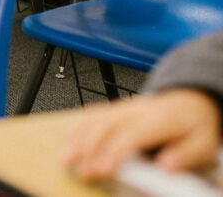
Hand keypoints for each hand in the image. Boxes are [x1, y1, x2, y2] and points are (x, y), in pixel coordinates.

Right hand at [62, 88, 221, 178]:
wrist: (189, 100)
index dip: (113, 153)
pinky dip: (76, 125)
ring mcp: (122, 107)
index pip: (129, 135)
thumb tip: (165, 165)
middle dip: (88, 149)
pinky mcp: (114, 108)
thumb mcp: (204, 142)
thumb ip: (186, 155)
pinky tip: (69, 138)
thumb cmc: (193, 123)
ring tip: (66, 156)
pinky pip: (90, 112)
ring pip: (93, 118)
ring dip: (76, 138)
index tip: (102, 169)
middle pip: (104, 127)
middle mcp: (135, 111)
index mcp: (157, 120)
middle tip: (81, 170)